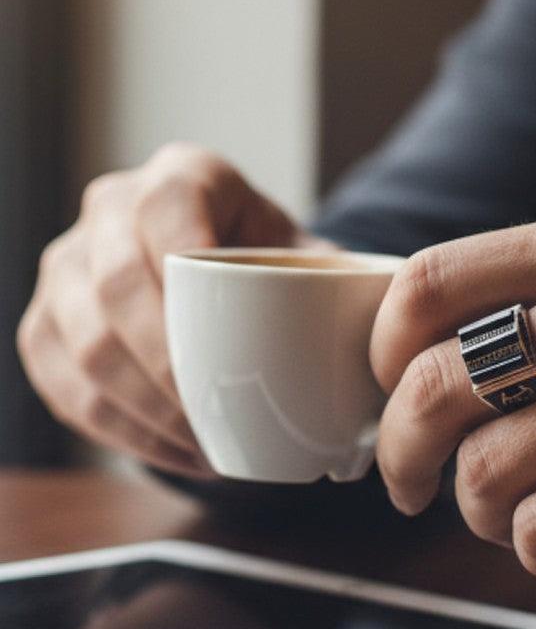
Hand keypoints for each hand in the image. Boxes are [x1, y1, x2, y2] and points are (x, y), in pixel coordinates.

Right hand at [17, 142, 332, 477]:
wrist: (218, 262)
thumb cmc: (275, 262)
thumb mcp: (313, 254)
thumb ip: (347, 283)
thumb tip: (397, 349)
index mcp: (183, 176)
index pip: (169, 208)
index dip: (189, 265)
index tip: (229, 334)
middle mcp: (111, 207)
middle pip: (118, 286)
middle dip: (170, 364)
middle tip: (222, 416)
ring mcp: (68, 265)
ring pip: (83, 343)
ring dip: (146, 407)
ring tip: (208, 447)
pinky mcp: (46, 321)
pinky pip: (62, 382)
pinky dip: (120, 429)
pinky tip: (178, 452)